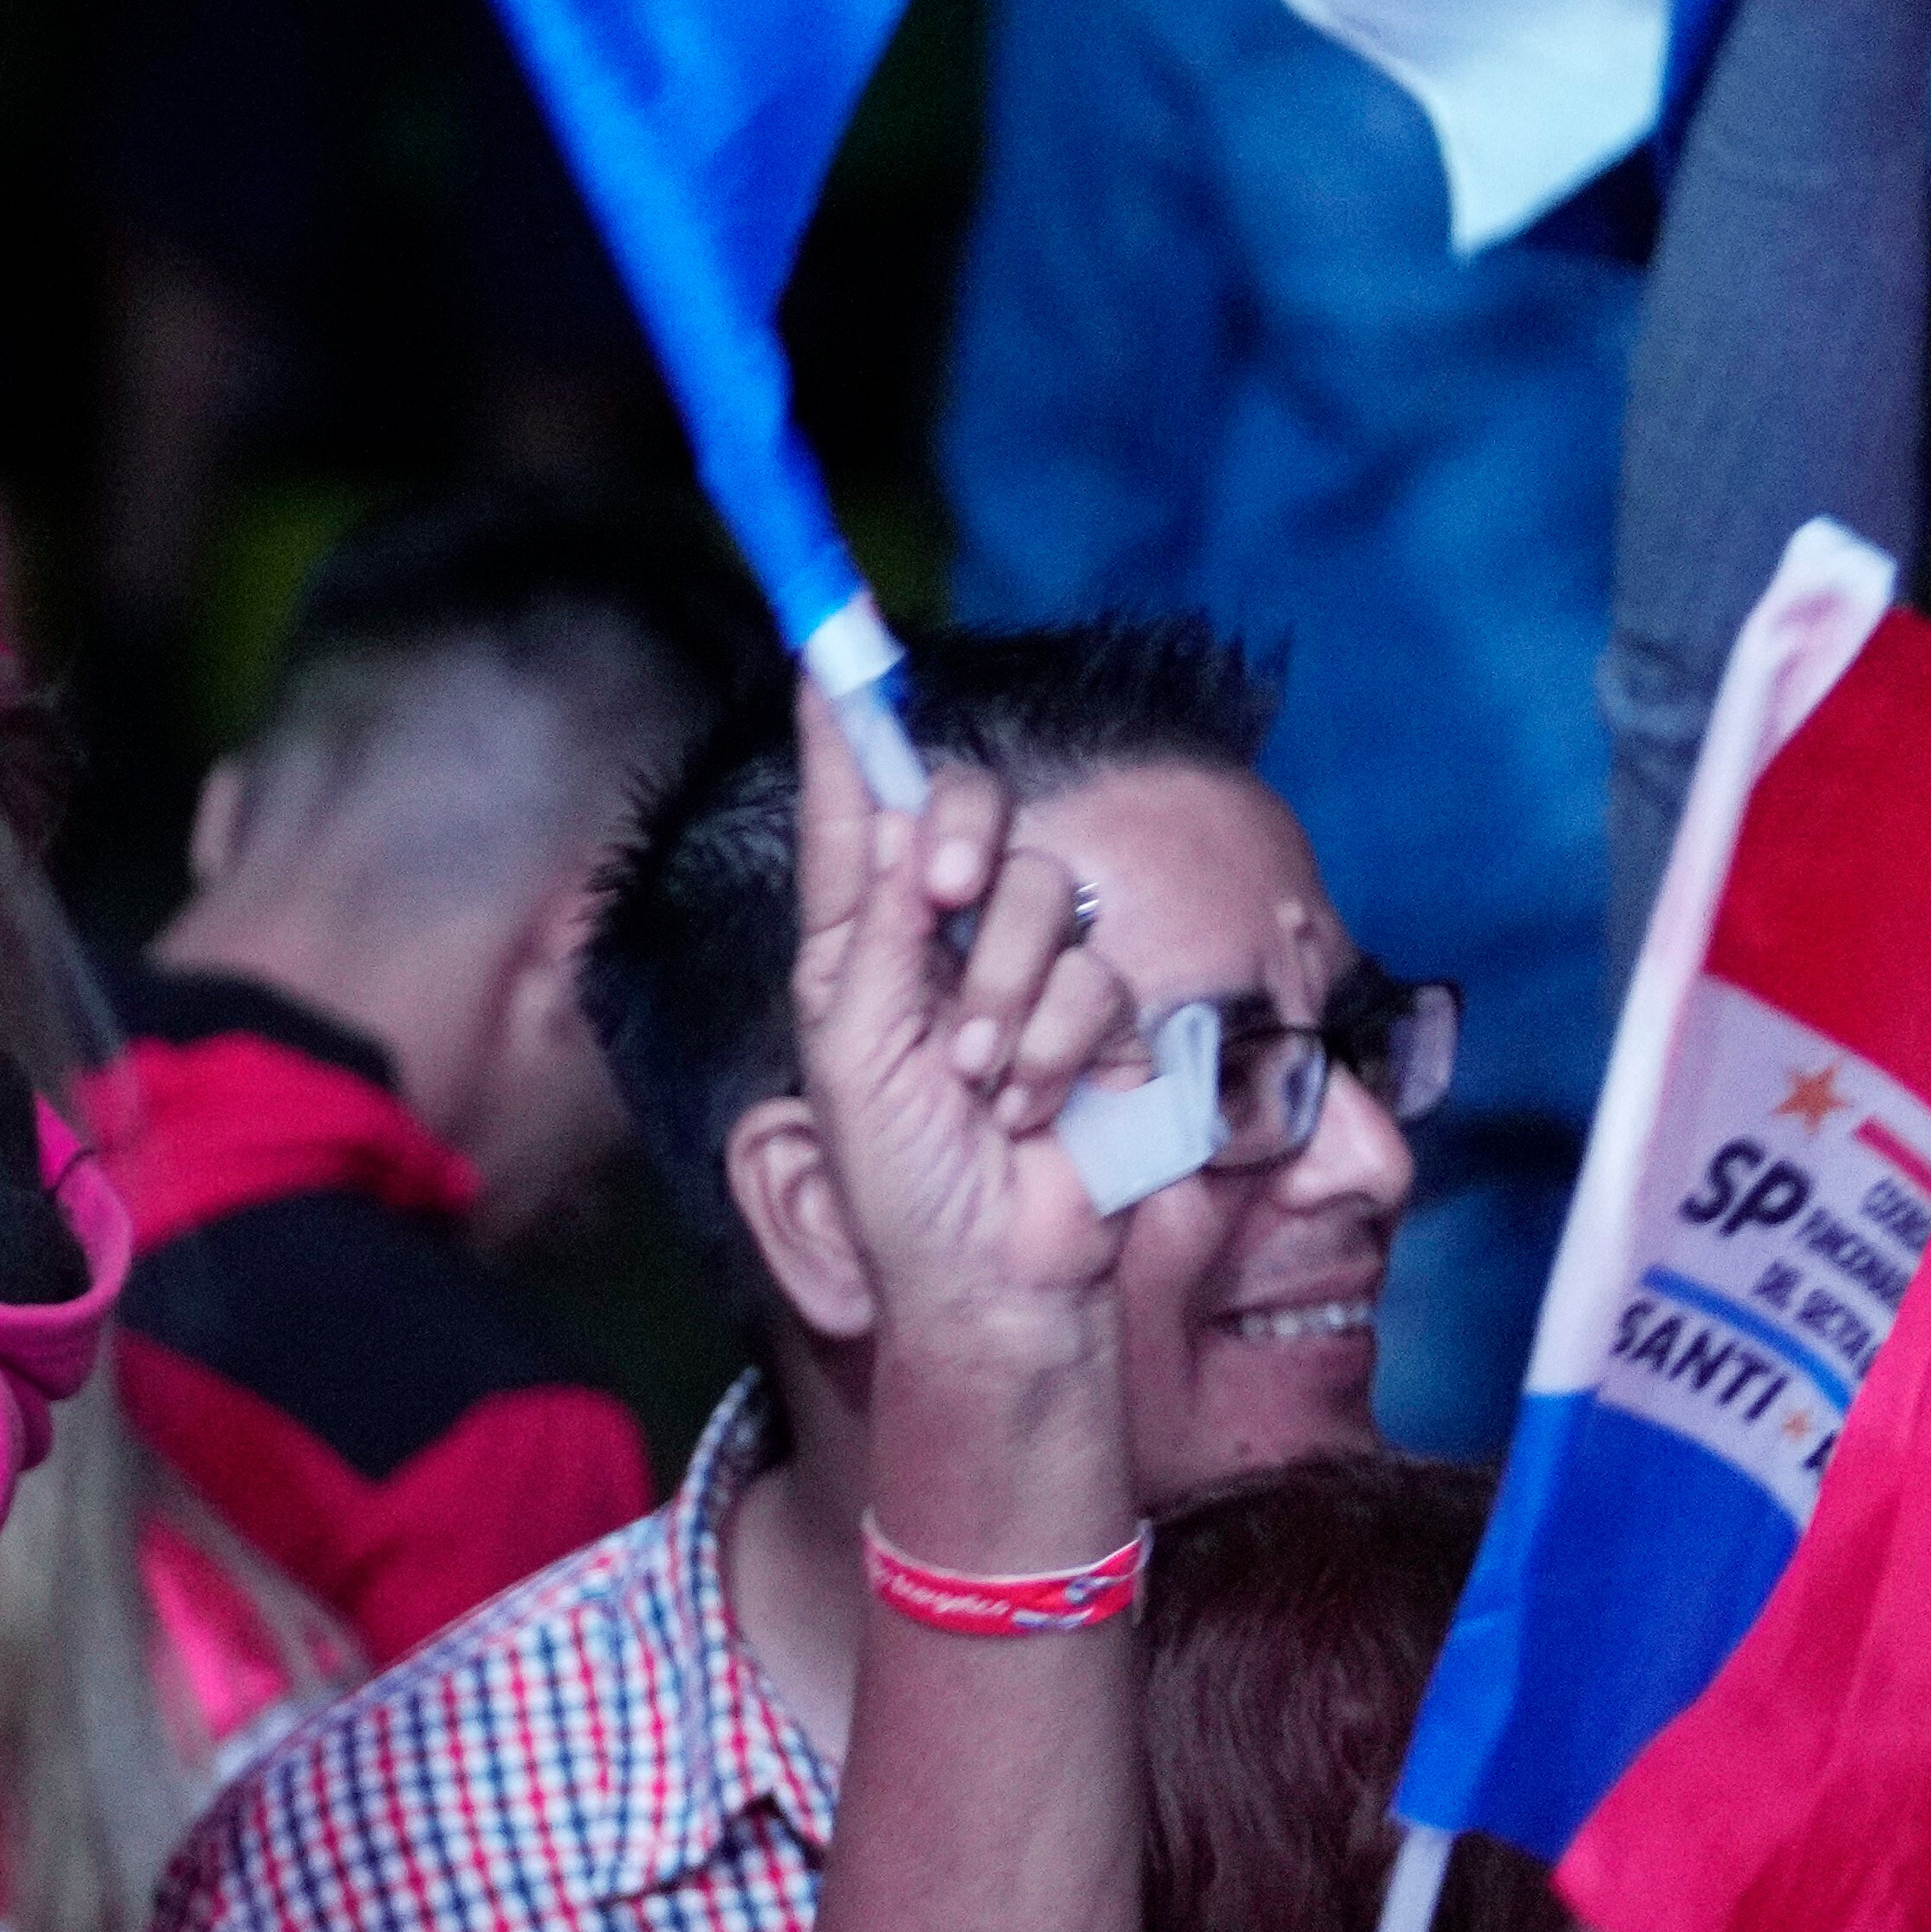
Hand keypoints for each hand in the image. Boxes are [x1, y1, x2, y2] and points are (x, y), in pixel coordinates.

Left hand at [775, 680, 1138, 1361]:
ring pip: (1043, 896)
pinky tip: (1032, 1108)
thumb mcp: (851, 1047)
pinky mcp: (1101, 1021)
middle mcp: (939, 942)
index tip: (829, 654)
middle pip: (969, 815)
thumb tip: (880, 808)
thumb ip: (868, 922)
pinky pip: (1095, 978)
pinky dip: (1057, 1045)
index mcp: (856, 944)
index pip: (851, 814)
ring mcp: (1027, 976)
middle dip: (959, 841)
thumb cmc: (899, 1180)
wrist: (990, 1277)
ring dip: (1005, 993)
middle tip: (937, 894)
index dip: (843, 735)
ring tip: (981, 1083)